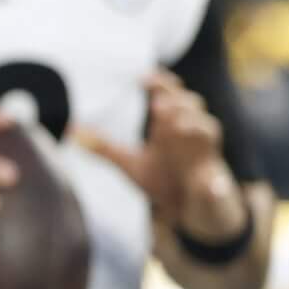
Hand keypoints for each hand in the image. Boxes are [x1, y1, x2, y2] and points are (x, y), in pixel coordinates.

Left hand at [74, 71, 244, 237]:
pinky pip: (218, 185)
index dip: (162, 84)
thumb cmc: (162, 179)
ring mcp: (205, 158)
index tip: (143, 78)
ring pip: (210, 131)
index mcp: (171, 129)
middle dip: (177, 102)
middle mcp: (191, 137)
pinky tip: (211, 187)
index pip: (171, 96)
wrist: (189, 210)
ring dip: (196, 125)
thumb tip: (70, 131)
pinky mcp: (213, 187)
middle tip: (156, 105)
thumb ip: (104, 148)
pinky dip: (215, 186)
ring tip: (175, 125)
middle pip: (193, 106)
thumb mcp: (130, 164)